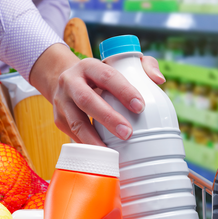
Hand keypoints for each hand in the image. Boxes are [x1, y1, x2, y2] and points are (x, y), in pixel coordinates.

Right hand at [30, 44, 165, 145]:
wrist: (63, 81)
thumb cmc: (99, 76)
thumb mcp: (118, 63)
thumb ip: (144, 65)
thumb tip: (159, 80)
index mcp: (88, 66)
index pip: (106, 76)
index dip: (123, 90)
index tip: (140, 106)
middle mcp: (70, 82)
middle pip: (86, 99)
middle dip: (107, 117)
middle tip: (127, 133)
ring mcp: (61, 101)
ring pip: (75, 121)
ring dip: (93, 138)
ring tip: (112, 153)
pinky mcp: (58, 119)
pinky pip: (72, 134)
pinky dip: (87, 145)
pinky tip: (101, 155)